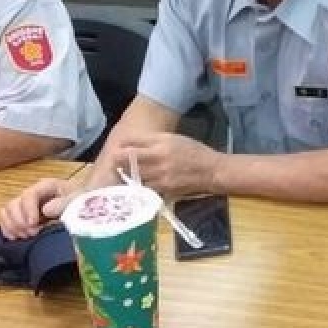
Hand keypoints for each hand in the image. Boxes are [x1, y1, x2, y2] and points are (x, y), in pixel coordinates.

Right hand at [0, 177, 79, 238]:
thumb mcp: (77, 200)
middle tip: (32, 234)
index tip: (33, 224)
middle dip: (19, 221)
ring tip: (27, 236)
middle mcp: (31, 193)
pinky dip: (8, 230)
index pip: (29, 195)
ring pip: (6, 211)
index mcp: (46, 186)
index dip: (28, 210)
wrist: (82, 207)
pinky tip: (17, 238)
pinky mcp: (21, 215)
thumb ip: (63, 203)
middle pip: (13, 204)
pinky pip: (5, 220)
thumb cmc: (80, 202)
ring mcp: (24, 204)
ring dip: (13, 226)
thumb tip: (45, 209)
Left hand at [102, 132, 222, 197]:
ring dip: (126, 174)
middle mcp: (159, 158)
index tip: (117, 147)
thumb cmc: (194, 151)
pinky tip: (139, 184)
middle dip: (118, 161)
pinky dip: (139, 186)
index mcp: (161, 143)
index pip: (132, 142)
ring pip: (133, 176)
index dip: (121, 145)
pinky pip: (144, 188)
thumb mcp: (174, 138)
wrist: (212, 171)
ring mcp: (160, 176)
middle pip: (127, 160)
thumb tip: (129, 142)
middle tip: (115, 161)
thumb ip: (152, 140)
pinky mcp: (163, 189)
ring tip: (124, 173)